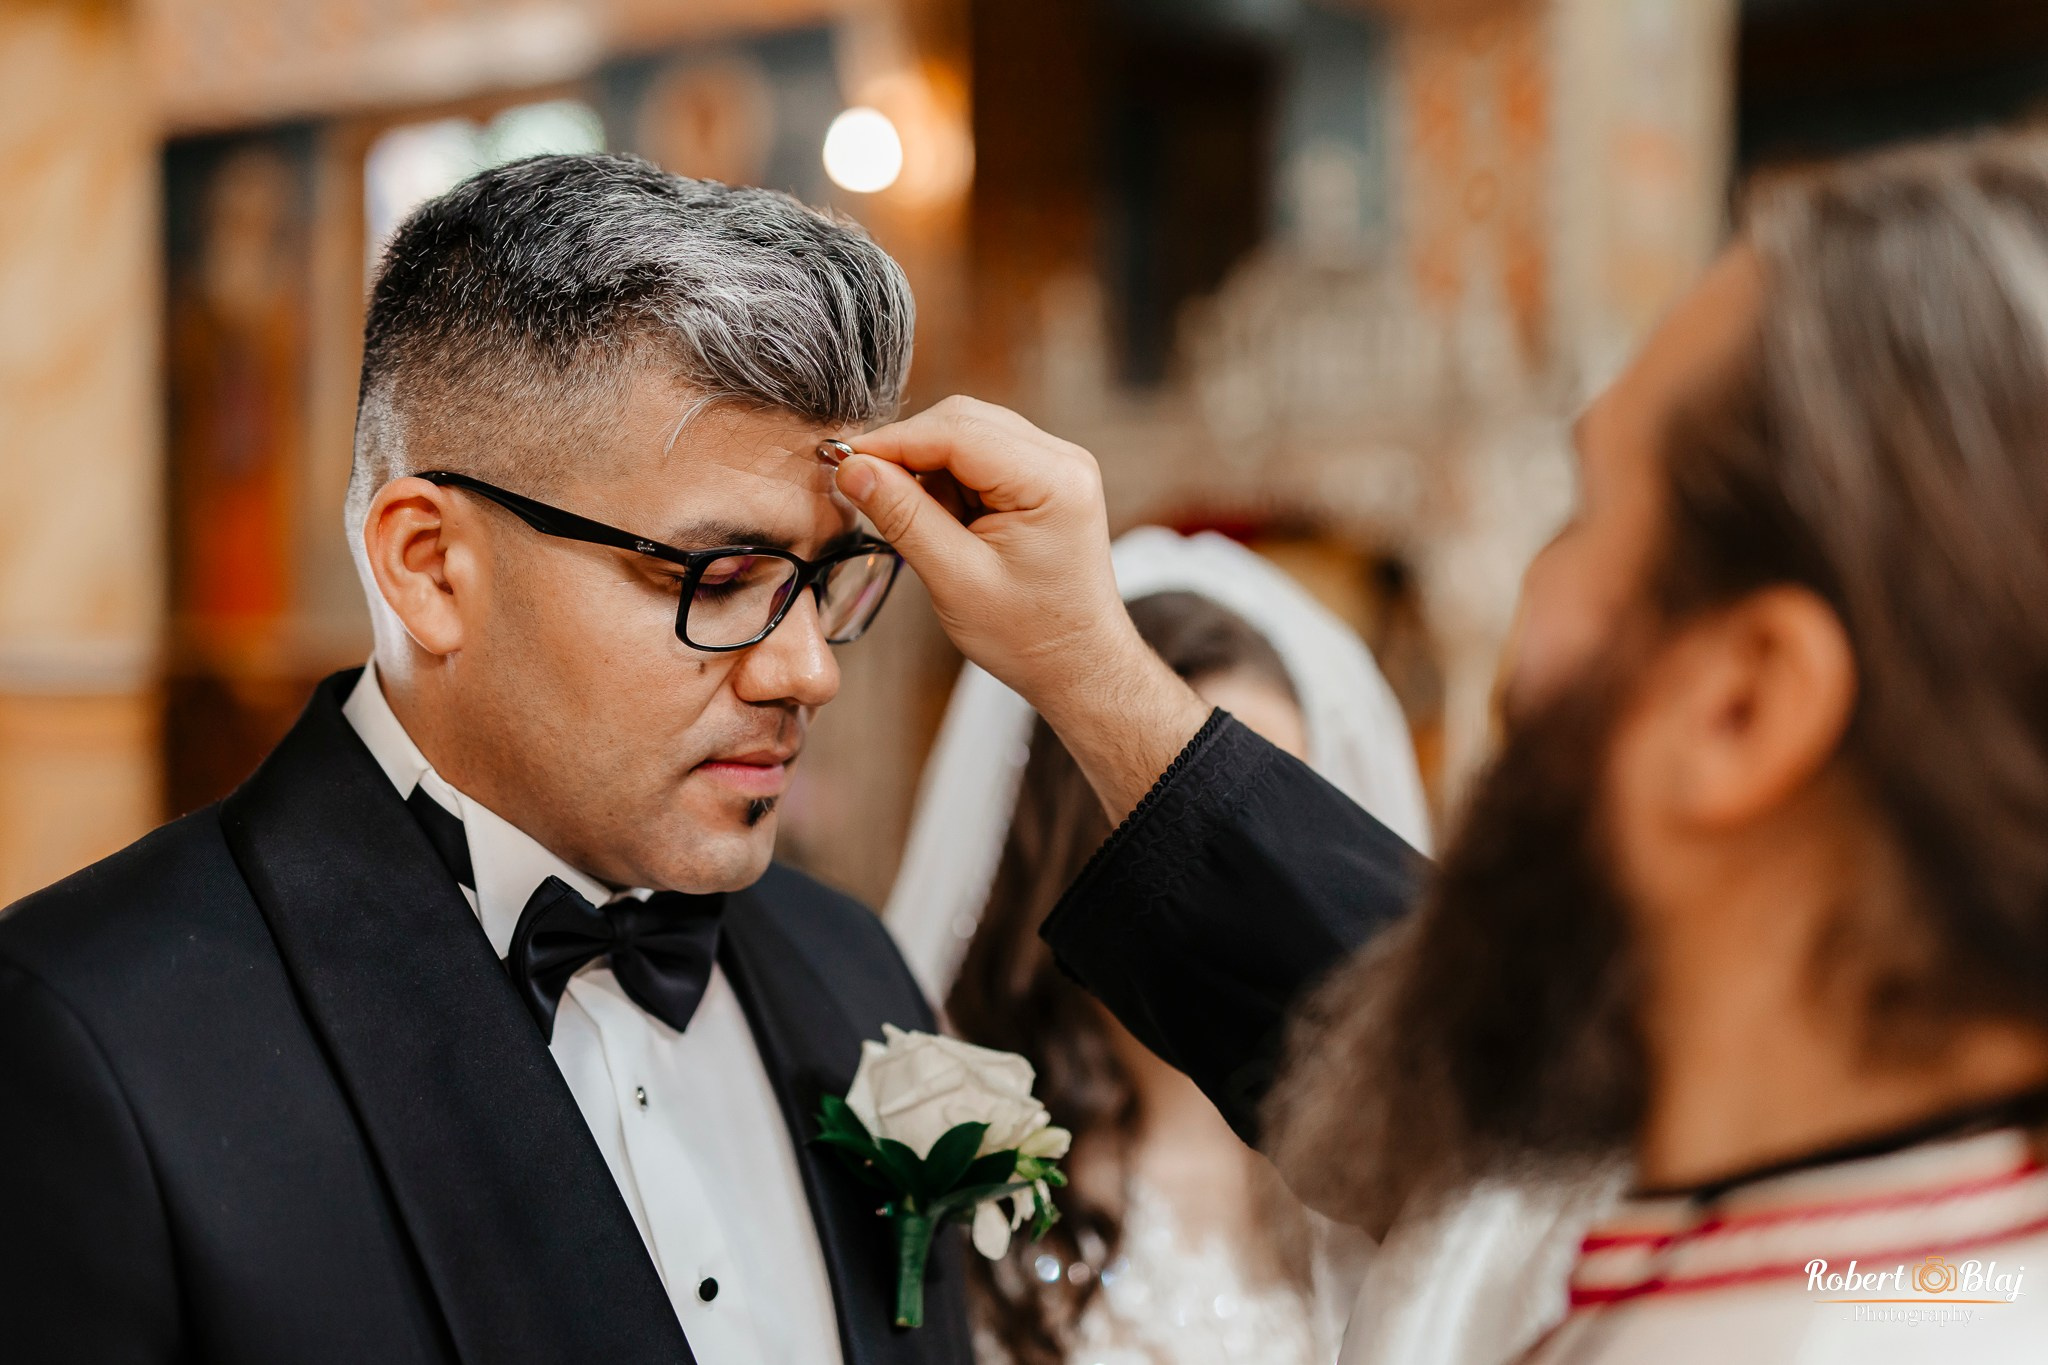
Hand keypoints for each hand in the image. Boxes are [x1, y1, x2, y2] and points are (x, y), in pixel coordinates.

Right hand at [836, 396, 1208, 818]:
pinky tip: (944, 522)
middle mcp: (1063, 459)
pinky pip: (982, 455)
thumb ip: (904, 517)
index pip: (957, 431)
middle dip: (908, 451)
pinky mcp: (1045, 477)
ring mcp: (1057, 465)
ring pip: (968, 433)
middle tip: (863, 489)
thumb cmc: (1027, 636)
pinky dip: (949, 480)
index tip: (841, 461)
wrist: (1077, 663)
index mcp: (1053, 481)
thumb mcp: (955, 580)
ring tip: (920, 524)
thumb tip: (852, 468)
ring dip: (928, 468)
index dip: (892, 442)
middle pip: (963, 421)